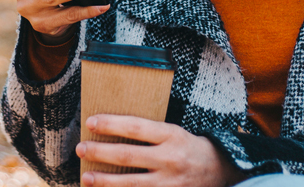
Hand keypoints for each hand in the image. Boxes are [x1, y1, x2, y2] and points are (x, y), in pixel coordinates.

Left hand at [75, 115, 245, 186]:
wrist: (222, 172)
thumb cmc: (191, 148)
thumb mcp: (175, 133)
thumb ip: (149, 133)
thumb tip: (112, 130)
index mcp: (172, 135)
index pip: (135, 126)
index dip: (111, 124)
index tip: (90, 122)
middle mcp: (170, 158)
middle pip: (127, 155)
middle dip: (100, 152)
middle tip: (80, 148)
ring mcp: (169, 182)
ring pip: (130, 183)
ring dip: (105, 181)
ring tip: (86, 177)